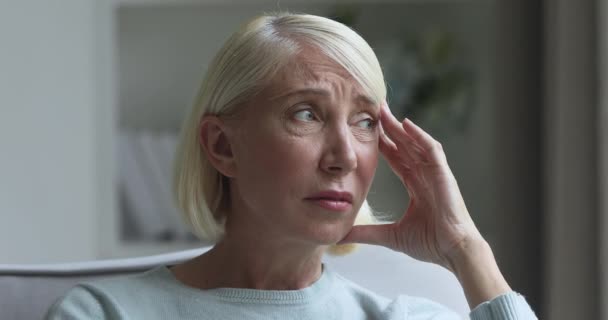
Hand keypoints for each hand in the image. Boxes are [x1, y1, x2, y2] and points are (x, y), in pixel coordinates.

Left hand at [340, 102, 482, 271]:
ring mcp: (435, 174)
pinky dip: (420, 136)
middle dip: (389, 128)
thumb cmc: (430, 243)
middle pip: (404, 145)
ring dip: (400, 127)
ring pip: (415, 143)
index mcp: (415, 185)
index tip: (366, 130)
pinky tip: (406, 124)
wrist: (452, 251)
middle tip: (373, 110)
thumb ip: (367, 232)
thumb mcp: (390, 235)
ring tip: (384, 111)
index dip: (382, 143)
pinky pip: (432, 150)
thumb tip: (341, 235)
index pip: (395, 158)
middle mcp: (425, 175)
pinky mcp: (444, 175)